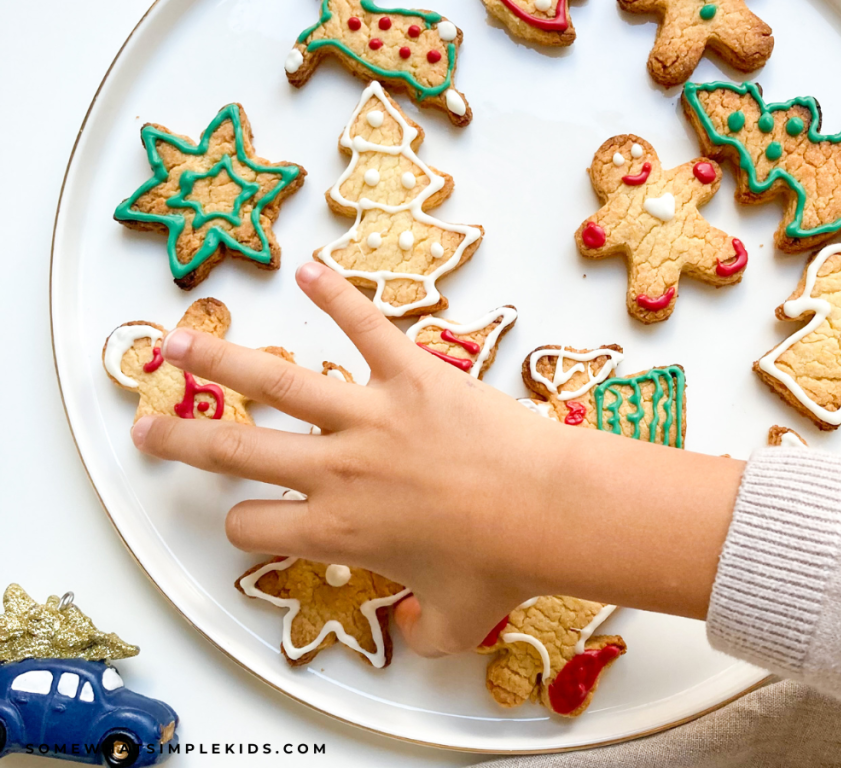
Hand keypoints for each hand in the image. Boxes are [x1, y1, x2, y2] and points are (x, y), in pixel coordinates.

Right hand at [132, 262, 743, 655]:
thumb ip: (424, 633)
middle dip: (180, 441)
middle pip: (234, 452)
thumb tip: (417, 633)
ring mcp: (369, 416)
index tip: (251, 520)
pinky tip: (306, 268)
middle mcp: (336, 470)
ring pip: (274, 381)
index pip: (253, 527)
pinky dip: (336, 295)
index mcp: (337, 532)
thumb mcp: (456, 621)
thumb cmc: (503, 566)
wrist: (550, 510)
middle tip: (145, 427)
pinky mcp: (410, 373)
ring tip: (175, 340)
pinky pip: (365, 325)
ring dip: (218, 358)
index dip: (245, 528)